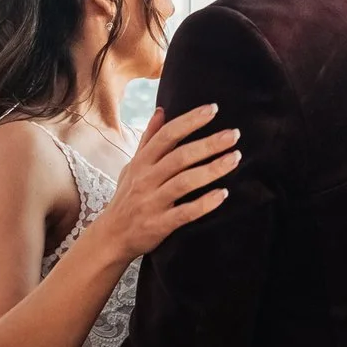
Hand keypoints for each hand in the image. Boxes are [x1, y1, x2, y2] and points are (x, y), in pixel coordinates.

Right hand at [92, 104, 239, 260]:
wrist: (111, 237)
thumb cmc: (127, 198)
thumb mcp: (132, 166)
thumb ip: (148, 139)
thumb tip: (161, 111)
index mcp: (141, 162)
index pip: (167, 135)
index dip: (190, 121)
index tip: (212, 109)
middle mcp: (146, 179)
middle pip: (180, 156)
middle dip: (208, 144)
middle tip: (233, 135)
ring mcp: (152, 202)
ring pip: (185, 182)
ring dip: (212, 169)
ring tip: (235, 159)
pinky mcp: (159, 224)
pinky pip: (184, 213)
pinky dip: (204, 204)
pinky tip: (222, 194)